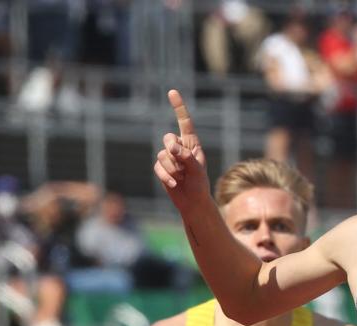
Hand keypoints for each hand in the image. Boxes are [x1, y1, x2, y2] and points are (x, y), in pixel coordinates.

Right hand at [154, 90, 209, 214]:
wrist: (192, 202)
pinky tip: (174, 184)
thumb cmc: (199, 184)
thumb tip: (171, 146)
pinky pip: (157, 167)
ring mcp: (169, 157)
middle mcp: (180, 147)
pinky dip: (165, 176)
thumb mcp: (197, 170)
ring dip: (172, 169)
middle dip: (173, 153)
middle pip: (167, 138)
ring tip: (182, 178)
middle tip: (183, 167)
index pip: (184, 122)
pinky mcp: (161, 168)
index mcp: (192, 144)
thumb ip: (186, 156)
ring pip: (162, 155)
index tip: (172, 92)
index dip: (178, 107)